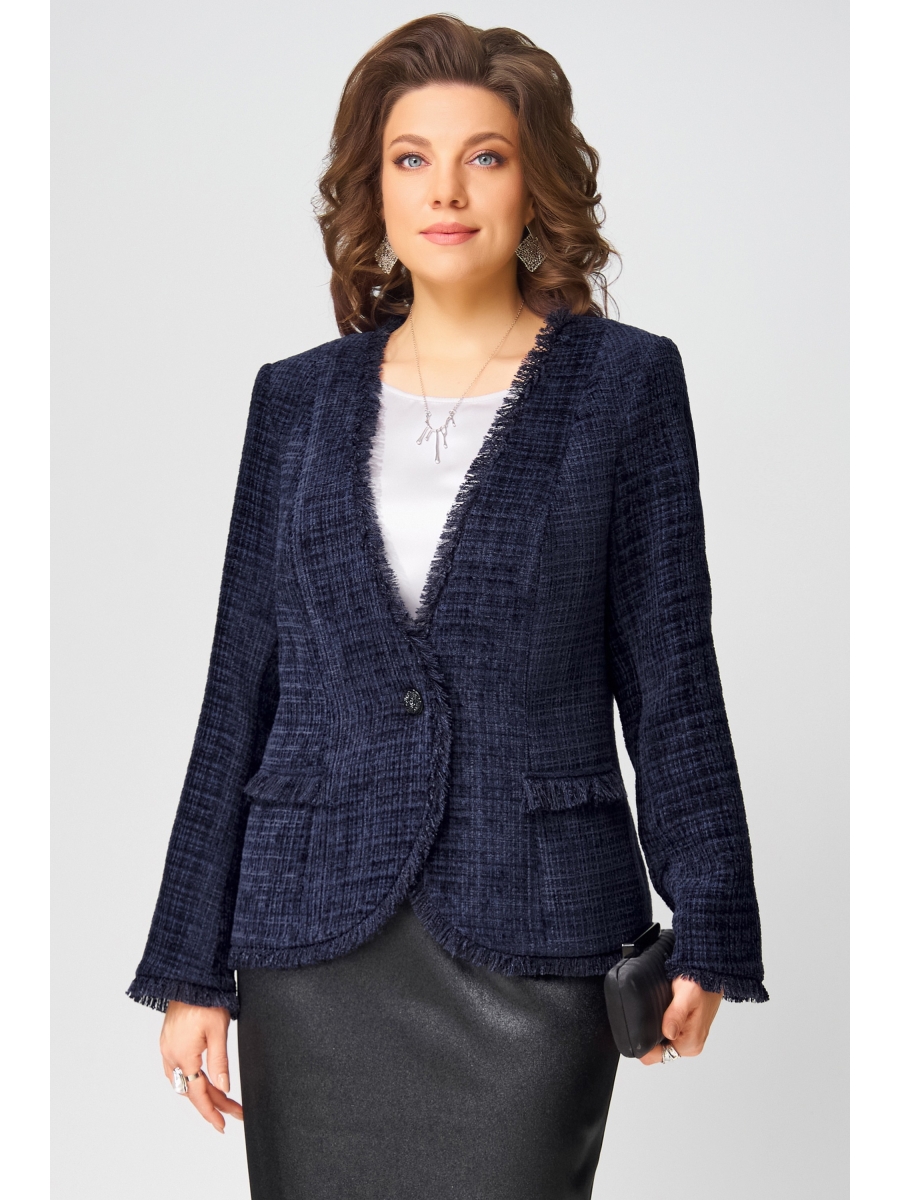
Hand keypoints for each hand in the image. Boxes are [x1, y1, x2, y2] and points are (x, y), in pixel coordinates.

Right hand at [160, 1001, 243, 1130]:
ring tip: (222, 1099)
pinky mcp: (167, 1042)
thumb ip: (220, 1061)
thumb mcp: (218, 1031)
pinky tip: (202, 1079)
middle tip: (233, 1112)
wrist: (189, 978)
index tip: (222, 1125)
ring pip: (183, 1082)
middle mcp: (171, 1056)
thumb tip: (224, 1088)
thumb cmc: (205, 1000)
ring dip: (202, 1091)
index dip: (211, 1112)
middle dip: (212, 1103)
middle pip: (192, 1090)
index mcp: (183, 1056)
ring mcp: (167, 1049)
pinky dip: (191, 1078)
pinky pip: (178, 1069)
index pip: (198, 1094)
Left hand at [639, 976, 722, 1065]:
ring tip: (659, 1011)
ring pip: (662, 1043)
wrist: (711, 975)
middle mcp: (691, 1045)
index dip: (644, 1045)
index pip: (657, 1056)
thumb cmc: (701, 983)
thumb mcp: (686, 995)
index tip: (639, 1027)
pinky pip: (667, 1035)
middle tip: (652, 1014)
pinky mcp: (687, 1032)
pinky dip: (661, 1025)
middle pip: (658, 1051)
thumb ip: (676, 1015)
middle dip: (650, 1037)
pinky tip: (663, 1013)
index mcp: (691, 1043)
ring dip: (656, 1030)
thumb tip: (668, 1033)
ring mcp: (689, 1039)